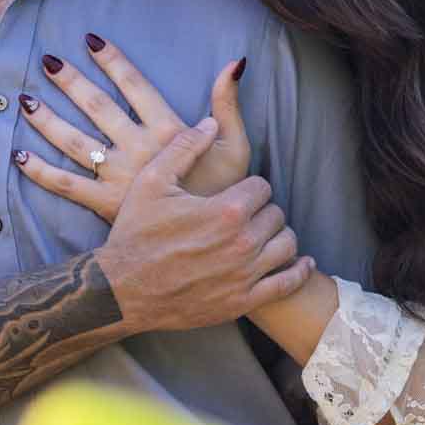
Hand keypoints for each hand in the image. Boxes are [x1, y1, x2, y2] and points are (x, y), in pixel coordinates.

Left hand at [12, 34, 249, 223]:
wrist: (213, 241)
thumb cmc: (226, 191)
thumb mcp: (236, 144)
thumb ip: (228, 102)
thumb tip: (233, 63)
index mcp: (168, 131)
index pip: (135, 86)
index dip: (113, 61)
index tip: (91, 40)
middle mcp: (138, 149)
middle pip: (98, 107)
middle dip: (71, 82)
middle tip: (48, 61)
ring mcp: (118, 176)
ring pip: (74, 142)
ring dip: (47, 119)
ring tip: (25, 99)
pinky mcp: (105, 203)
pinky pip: (66, 185)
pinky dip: (40, 171)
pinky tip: (19, 155)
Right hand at [92, 118, 312, 333]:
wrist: (122, 290)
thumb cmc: (135, 234)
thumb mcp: (152, 182)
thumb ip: (185, 148)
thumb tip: (210, 123)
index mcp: (226, 210)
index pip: (262, 187)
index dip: (249, 188)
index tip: (235, 194)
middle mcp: (242, 242)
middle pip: (276, 214)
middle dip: (262, 210)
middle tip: (244, 214)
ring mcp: (245, 275)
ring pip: (286, 244)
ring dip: (278, 236)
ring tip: (262, 234)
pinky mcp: (243, 301)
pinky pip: (287, 284)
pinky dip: (299, 271)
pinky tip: (301, 262)